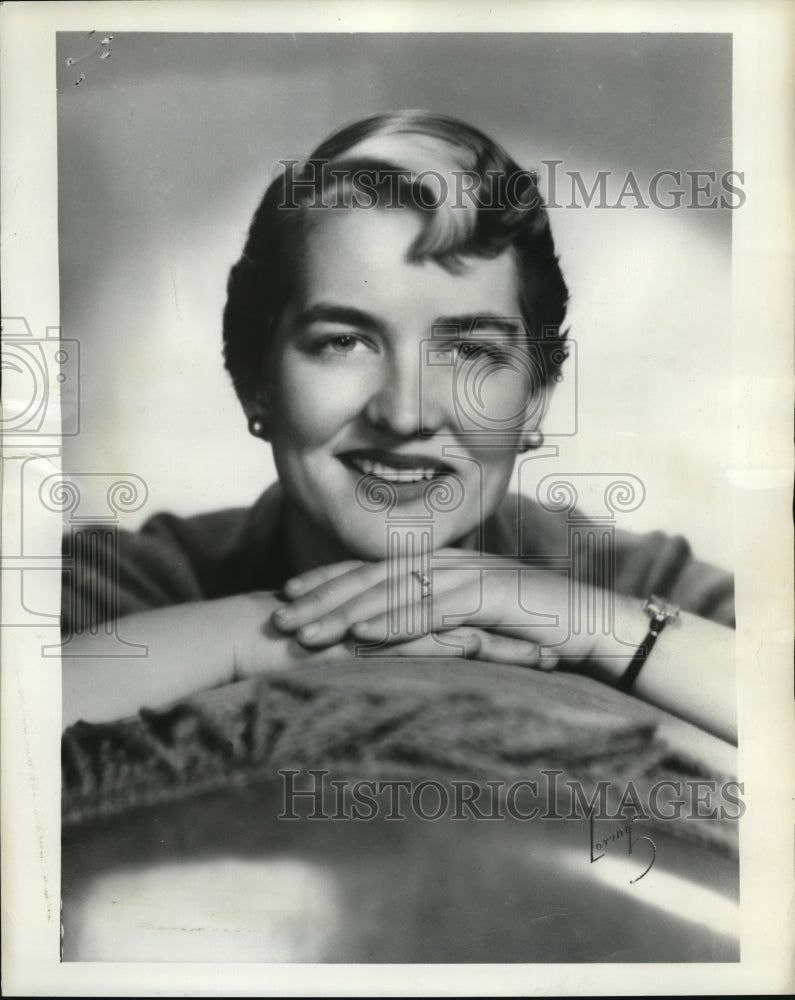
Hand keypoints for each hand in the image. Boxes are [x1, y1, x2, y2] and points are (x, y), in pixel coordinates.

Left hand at [269, 553, 593, 665]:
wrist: (596, 623)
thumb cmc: (536, 627)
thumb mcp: (479, 620)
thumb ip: (440, 618)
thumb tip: (399, 632)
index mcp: (444, 563)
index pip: (374, 569)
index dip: (329, 579)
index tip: (288, 594)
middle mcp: (450, 561)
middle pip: (372, 576)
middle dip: (321, 596)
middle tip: (276, 616)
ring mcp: (470, 575)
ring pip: (393, 591)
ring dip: (344, 612)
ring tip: (304, 631)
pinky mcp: (491, 596)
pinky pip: (433, 609)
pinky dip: (395, 621)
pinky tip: (361, 635)